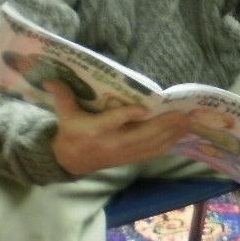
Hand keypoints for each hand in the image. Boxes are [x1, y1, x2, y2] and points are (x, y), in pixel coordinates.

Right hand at [47, 80, 181, 175]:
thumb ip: (62, 96)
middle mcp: (113, 143)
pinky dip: (169, 143)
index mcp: (95, 130)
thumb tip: (51, 78)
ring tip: (188, 122)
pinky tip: (182, 134)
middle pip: (141, 135)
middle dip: (164, 125)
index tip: (144, 108)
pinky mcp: (131, 158)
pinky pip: (153, 152)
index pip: (113, 122)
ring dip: (171, 134)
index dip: (128, 116)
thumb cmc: (70, 133)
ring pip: (151, 144)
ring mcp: (124, 153)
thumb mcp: (64, 115)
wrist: (70, 162)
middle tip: (183, 114)